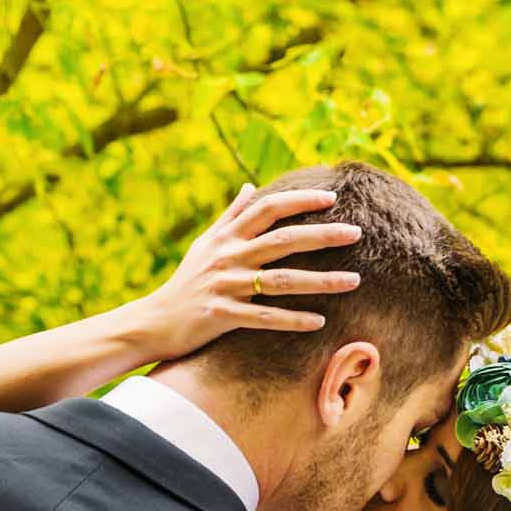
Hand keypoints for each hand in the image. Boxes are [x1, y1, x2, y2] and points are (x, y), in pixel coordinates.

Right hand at [123, 184, 363, 363]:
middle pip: (282, 240)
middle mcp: (227, 257)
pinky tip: (319, 321)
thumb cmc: (184, 282)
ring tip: (354, 281)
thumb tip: (250, 188)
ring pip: (281, 281)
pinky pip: (264, 318)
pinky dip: (292, 319)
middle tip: (357, 232)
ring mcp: (225, 286)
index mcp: (226, 237)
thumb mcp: (204, 245)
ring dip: (321, 281)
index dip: (299, 200)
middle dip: (322, 235)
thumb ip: (231, 216)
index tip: (331, 197)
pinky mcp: (221, 316)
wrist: (153, 322)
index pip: (267, 209)